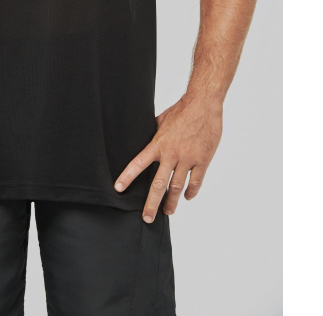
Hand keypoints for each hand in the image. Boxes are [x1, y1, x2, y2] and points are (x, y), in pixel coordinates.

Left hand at [114, 95, 222, 221]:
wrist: (203, 105)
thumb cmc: (181, 110)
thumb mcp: (161, 121)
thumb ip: (154, 134)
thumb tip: (145, 140)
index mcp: (158, 144)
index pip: (138, 163)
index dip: (127, 177)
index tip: (119, 189)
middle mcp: (171, 154)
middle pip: (159, 184)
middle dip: (152, 204)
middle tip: (147, 218)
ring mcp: (188, 159)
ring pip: (177, 187)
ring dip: (172, 202)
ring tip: (167, 211)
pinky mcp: (203, 161)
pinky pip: (196, 182)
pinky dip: (191, 192)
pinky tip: (187, 197)